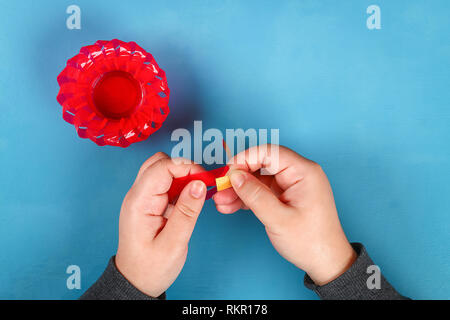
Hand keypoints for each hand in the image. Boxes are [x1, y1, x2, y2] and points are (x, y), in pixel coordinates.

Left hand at [115, 152, 206, 296]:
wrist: (136, 282)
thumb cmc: (150, 267)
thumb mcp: (173, 243)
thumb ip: (187, 212)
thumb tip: (199, 184)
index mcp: (139, 202)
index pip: (161, 167)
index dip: (186, 167)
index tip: (205, 179)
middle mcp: (138, 195)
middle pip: (160, 163)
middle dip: (184, 167)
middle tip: (203, 183)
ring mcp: (143, 198)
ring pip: (163, 171)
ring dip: (183, 176)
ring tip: (199, 192)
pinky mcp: (150, 203)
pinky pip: (166, 185)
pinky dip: (180, 186)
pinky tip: (191, 199)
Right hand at [213, 145, 355, 284]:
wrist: (326, 262)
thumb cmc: (310, 241)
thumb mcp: (278, 219)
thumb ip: (255, 195)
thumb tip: (234, 176)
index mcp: (303, 172)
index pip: (270, 153)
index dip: (245, 158)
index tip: (228, 172)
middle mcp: (298, 174)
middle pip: (261, 165)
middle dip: (239, 177)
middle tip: (220, 189)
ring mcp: (291, 185)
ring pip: (258, 178)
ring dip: (239, 190)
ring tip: (221, 203)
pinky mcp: (285, 196)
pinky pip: (262, 190)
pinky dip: (247, 198)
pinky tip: (230, 206)